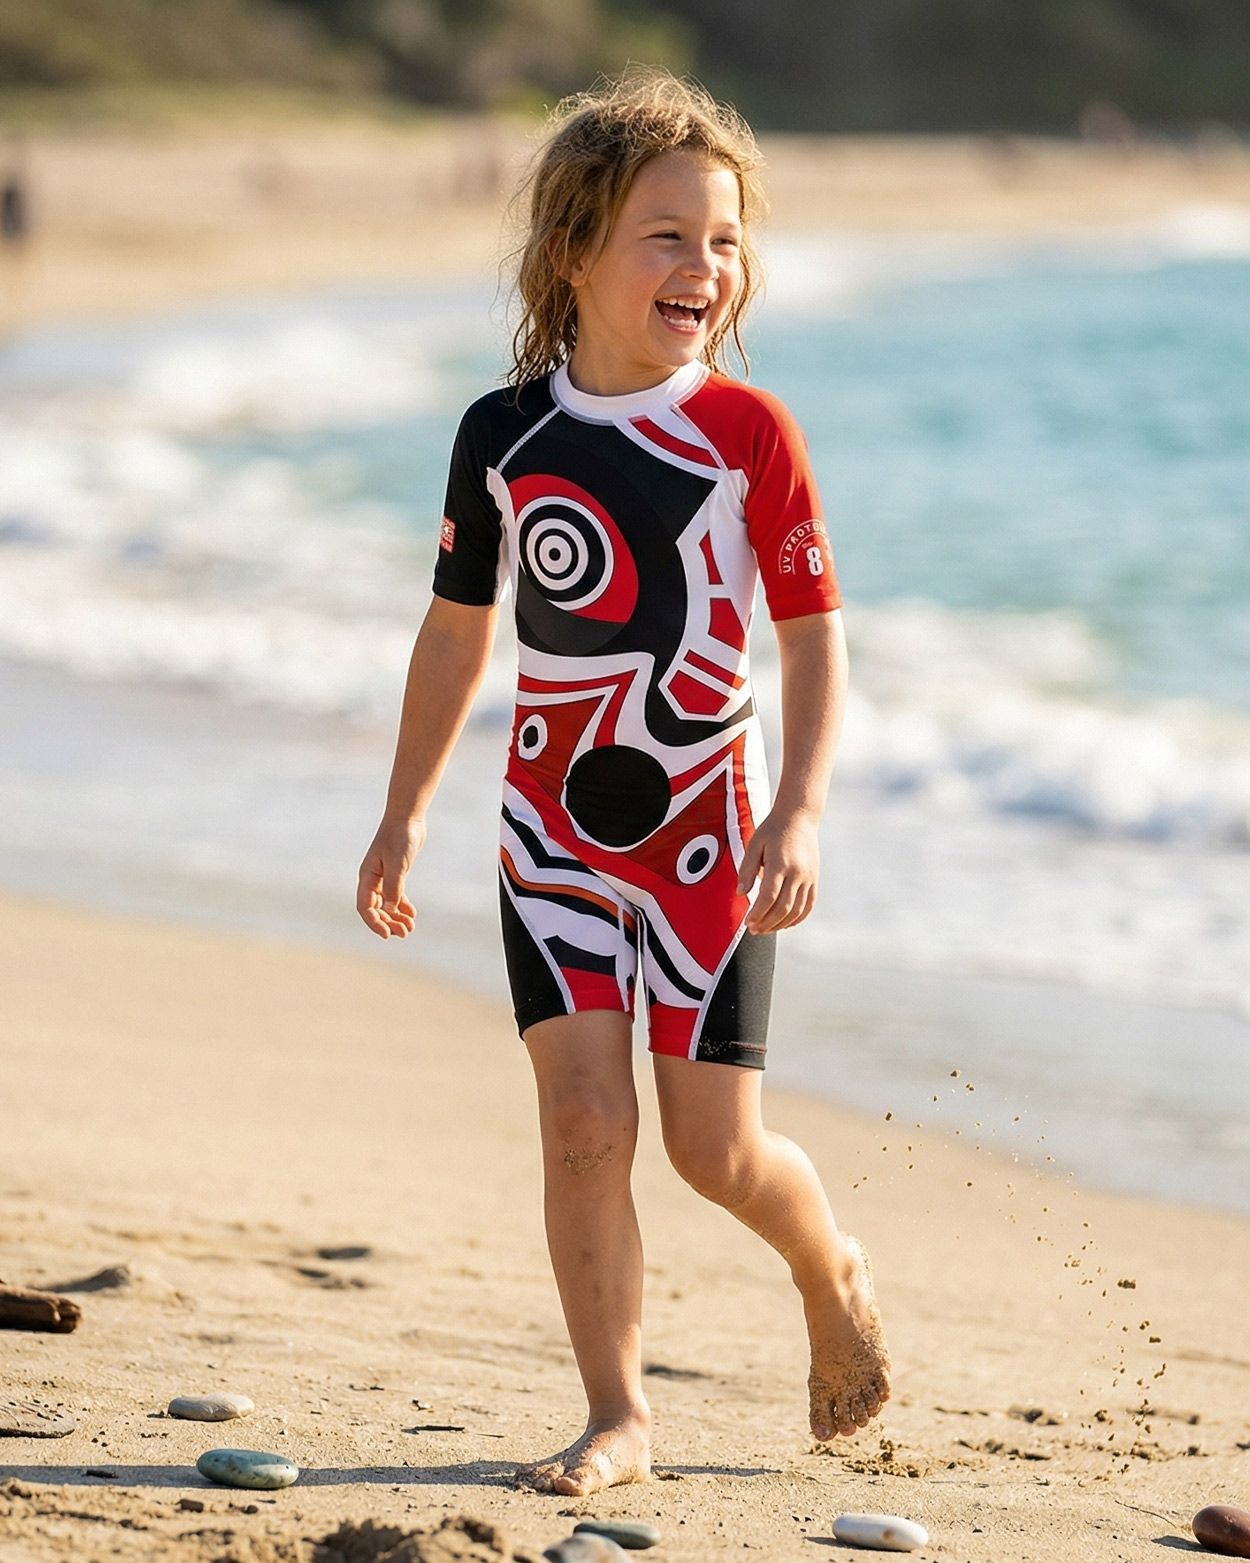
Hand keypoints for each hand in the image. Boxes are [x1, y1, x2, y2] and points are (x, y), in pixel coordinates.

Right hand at [356, 817, 422, 938]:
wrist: (407, 817)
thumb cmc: (400, 837)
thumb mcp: (398, 864)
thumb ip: (393, 887)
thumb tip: (390, 910)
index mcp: (367, 877)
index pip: (365, 907)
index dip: (374, 923)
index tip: (387, 935)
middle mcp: (372, 879)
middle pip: (375, 909)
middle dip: (388, 923)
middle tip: (405, 933)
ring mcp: (383, 877)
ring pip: (386, 904)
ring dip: (396, 917)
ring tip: (410, 927)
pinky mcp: (395, 873)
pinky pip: (395, 895)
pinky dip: (402, 906)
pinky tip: (412, 914)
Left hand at [736, 808, 819, 933]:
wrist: (799, 818)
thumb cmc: (773, 830)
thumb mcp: (754, 845)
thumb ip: (747, 869)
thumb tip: (740, 892)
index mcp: (781, 863)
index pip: (769, 896)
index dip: (758, 913)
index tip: (747, 922)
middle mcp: (798, 873)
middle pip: (783, 907)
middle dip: (767, 923)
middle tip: (753, 929)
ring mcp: (809, 877)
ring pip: (796, 910)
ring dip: (780, 924)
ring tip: (765, 929)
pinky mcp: (814, 879)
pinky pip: (808, 905)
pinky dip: (797, 918)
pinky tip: (785, 924)